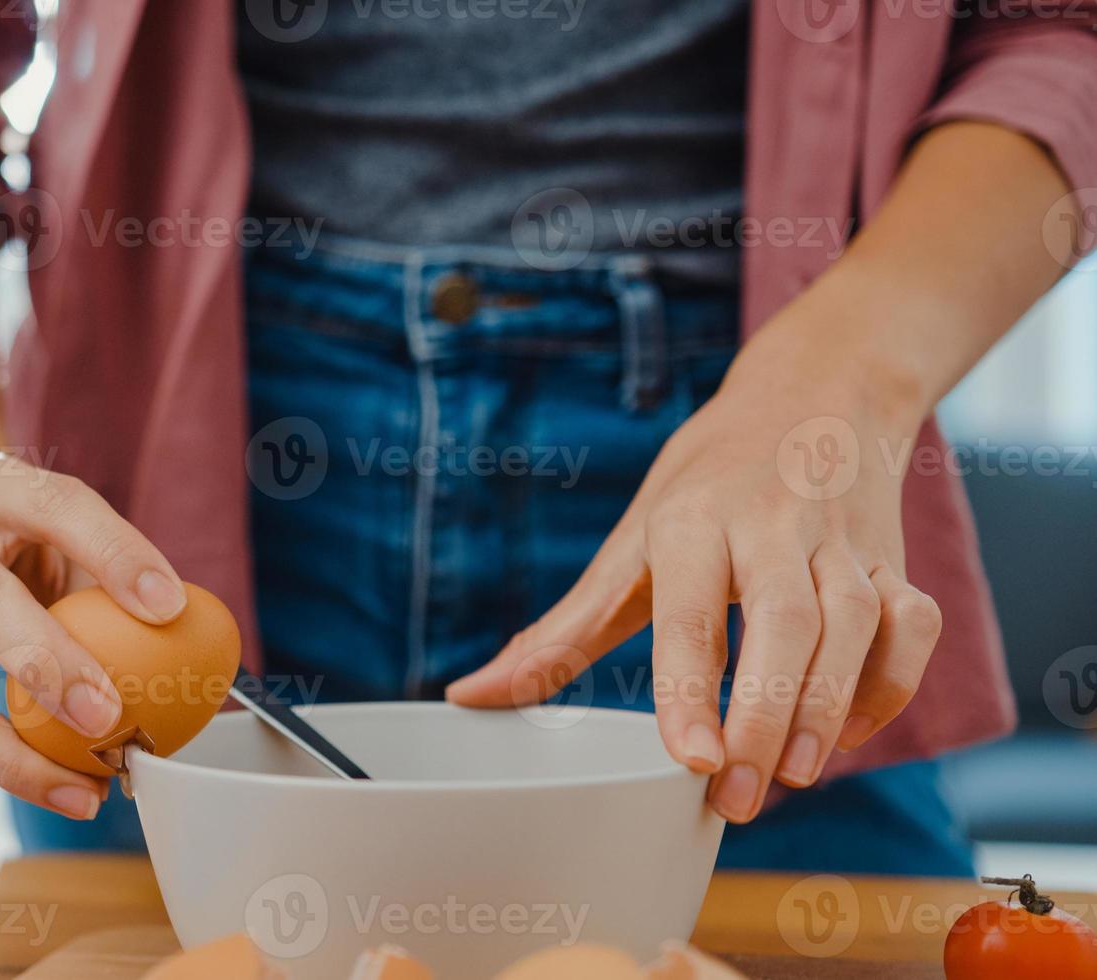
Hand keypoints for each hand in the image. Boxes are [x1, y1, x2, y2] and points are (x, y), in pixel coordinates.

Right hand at [0, 449, 187, 819]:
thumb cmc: (13, 522)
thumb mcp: (58, 515)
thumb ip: (108, 563)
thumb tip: (189, 634)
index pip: (59, 509)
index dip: (115, 556)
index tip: (169, 606)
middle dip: (48, 668)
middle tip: (108, 720)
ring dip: (13, 754)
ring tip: (82, 792)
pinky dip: (2, 760)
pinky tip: (55, 785)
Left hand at [446, 336, 943, 823]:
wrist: (814, 392)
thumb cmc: (705, 483)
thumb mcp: (629, 546)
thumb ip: (559, 633)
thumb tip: (471, 696)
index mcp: (692, 521)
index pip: (691, 612)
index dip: (690, 690)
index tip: (690, 760)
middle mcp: (773, 525)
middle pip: (786, 625)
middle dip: (764, 718)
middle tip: (734, 795)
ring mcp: (842, 540)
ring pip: (856, 627)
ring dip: (828, 710)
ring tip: (789, 774)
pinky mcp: (895, 559)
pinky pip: (912, 628)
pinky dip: (889, 688)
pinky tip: (845, 730)